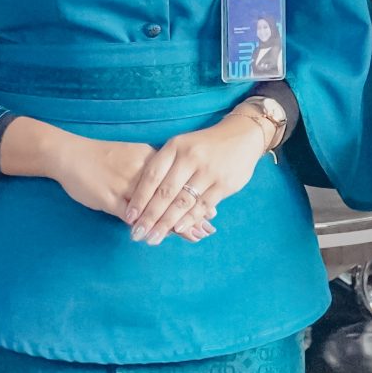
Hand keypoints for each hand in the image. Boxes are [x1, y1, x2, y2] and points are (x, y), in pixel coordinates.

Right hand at [0, 122, 214, 240]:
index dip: (195, 197)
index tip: (213, 211)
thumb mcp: (130, 158)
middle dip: (192, 213)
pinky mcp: (111, 198)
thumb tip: (172, 189)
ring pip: (157, 208)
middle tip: (209, 229)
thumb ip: (150, 174)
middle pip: (173, 195)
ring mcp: (127, 184)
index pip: (179, 181)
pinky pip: (134, 216)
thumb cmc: (100, 157)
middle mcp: (142, 170)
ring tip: (194, 237)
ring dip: (176, 224)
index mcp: (150, 158)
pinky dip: (148, 228)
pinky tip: (157, 238)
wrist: (68, 154)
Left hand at [122, 111, 269, 244]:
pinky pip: (202, 205)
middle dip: (150, 217)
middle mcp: (190, 158)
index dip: (140, 198)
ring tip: (154, 238)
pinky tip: (178, 229)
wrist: (242, 135)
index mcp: (175, 147)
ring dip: (167, 223)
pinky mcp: (224, 184)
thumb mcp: (182, 145)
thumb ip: (165, 167)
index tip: (129, 217)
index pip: (152, 176)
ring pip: (183, 202)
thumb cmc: (204, 144)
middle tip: (138, 234)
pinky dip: (189, 219)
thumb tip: (143, 198)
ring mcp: (208, 171)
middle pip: (165, 192)